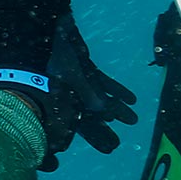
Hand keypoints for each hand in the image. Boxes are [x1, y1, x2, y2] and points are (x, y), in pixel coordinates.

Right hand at [43, 16, 139, 166]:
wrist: (49, 31)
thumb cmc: (57, 55)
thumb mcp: (72, 76)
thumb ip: (88, 93)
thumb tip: (104, 109)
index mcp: (61, 102)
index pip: (81, 126)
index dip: (95, 137)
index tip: (110, 148)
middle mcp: (70, 96)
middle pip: (90, 118)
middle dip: (104, 130)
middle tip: (118, 143)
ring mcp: (79, 84)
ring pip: (101, 101)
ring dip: (116, 109)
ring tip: (132, 120)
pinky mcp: (87, 72)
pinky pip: (104, 84)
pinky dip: (117, 91)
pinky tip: (132, 99)